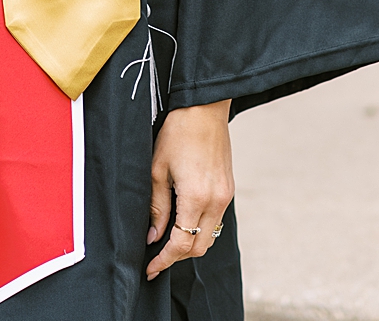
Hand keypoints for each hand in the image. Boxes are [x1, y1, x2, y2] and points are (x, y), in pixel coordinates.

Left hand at [146, 99, 233, 279]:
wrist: (203, 109)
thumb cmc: (176, 133)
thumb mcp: (157, 169)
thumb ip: (156, 206)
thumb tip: (152, 236)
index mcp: (196, 197)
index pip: (182, 243)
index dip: (164, 260)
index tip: (150, 269)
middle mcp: (216, 202)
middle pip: (199, 246)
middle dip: (176, 257)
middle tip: (155, 260)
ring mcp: (226, 197)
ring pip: (209, 236)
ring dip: (189, 244)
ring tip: (166, 244)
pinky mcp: (229, 190)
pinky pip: (215, 221)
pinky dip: (199, 229)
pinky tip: (182, 224)